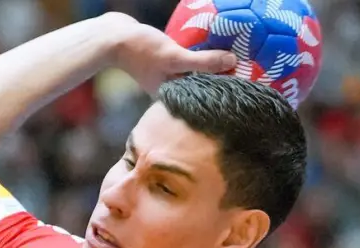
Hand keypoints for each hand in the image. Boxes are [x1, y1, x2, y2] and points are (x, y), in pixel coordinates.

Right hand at [106, 12, 236, 91]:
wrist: (111, 37)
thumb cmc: (141, 51)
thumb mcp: (175, 57)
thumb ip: (203, 62)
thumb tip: (232, 62)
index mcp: (174, 97)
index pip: (205, 98)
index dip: (224, 92)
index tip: (247, 84)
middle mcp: (172, 89)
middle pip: (203, 85)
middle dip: (222, 78)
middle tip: (248, 70)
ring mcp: (168, 75)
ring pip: (197, 73)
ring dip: (213, 65)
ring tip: (236, 58)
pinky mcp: (166, 60)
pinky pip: (190, 59)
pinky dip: (201, 55)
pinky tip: (214, 47)